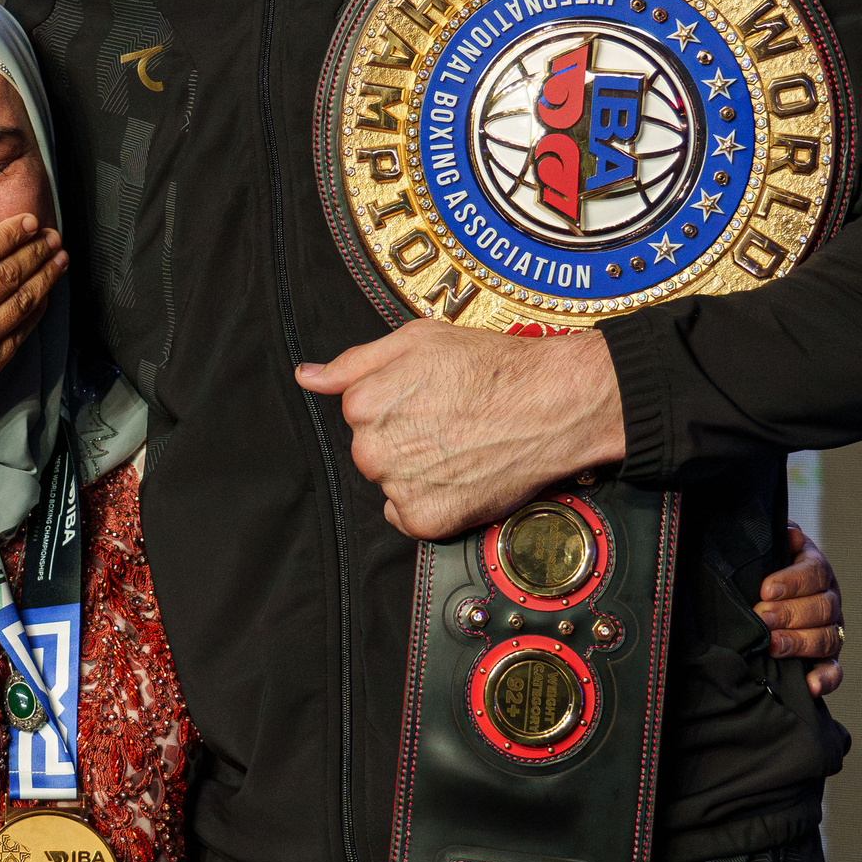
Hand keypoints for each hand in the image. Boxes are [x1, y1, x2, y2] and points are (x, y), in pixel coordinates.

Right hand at [0, 215, 67, 473]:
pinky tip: (46, 298)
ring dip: (45, 275)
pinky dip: (38, 310)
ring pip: (23, 299)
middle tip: (51, 234)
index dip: (8, 234)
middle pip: (9, 271)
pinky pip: (22, 331)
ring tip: (60, 258)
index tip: (26, 222)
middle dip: (34, 249)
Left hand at [296, 319, 624, 540]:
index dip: (397, 402)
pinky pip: (407, 515)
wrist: (553, 404)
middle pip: (370, 449)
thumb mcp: (417, 340)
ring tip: (460, 447)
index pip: (358, 411)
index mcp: (363, 404)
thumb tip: (307, 376)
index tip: (429, 397)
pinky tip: (459, 476)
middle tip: (448, 422)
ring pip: (389, 481)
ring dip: (415, 471)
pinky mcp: (427, 520)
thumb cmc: (491, 366)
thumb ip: (354, 361)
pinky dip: (429, 502)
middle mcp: (373, 450)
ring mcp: (400, 488)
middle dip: (401, 437)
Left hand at [756, 522, 844, 696]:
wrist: (756, 593)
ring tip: (772, 645)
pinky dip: (825, 679)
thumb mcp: (762, 547)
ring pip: (828, 638)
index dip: (793, 581)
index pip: (814, 572)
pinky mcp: (825, 658)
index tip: (766, 588)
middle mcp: (828, 598)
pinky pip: (834, 671)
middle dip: (790, 613)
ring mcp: (830, 629)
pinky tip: (810, 686)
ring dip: (800, 642)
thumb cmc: (756, 565)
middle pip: (822, 607)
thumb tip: (789, 534)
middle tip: (762, 617)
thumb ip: (773, 537)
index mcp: (815, 569)